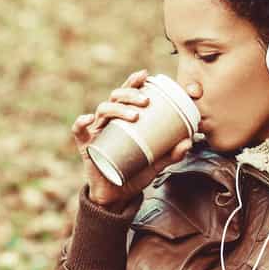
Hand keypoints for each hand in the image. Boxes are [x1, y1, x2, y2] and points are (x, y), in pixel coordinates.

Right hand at [72, 69, 193, 209]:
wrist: (117, 194)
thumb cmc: (135, 172)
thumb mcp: (156, 163)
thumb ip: (172, 153)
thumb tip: (189, 141)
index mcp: (123, 119)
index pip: (127, 94)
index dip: (134, 82)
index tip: (145, 75)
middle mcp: (109, 121)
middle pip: (116, 97)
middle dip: (130, 94)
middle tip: (146, 101)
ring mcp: (96, 131)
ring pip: (103, 110)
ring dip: (118, 108)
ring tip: (134, 116)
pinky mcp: (86, 146)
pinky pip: (79, 131)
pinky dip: (81, 122)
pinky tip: (88, 119)